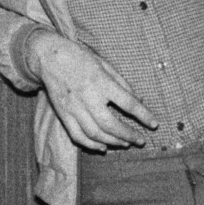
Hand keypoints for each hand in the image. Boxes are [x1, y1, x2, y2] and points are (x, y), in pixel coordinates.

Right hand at [28, 32, 156, 150]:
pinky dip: (91, 145)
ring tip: (125, 143)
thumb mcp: (104, 64)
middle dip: (128, 135)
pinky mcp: (63, 114)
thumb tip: (138, 100)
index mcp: (101, 82)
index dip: (143, 115)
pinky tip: (103, 147)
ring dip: (113, 142)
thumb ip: (121, 83)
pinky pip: (77, 135)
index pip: (128, 103)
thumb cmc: (80, 57)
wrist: (49, 57)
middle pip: (111, 124)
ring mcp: (74, 107)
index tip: (154, 124)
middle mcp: (88, 96)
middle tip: (140, 140)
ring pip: (95, 133)